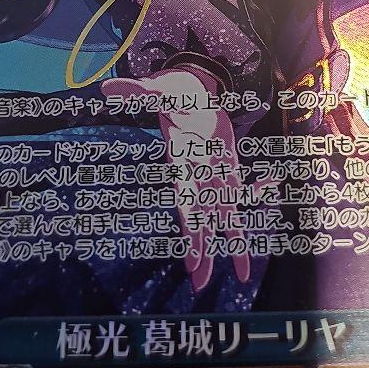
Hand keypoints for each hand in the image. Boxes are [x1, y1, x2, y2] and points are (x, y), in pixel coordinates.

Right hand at [102, 66, 248, 291]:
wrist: (187, 92)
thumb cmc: (170, 92)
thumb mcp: (156, 90)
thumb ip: (135, 90)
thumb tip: (106, 85)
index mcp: (180, 160)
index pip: (183, 194)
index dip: (187, 217)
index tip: (190, 245)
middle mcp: (196, 175)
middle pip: (199, 218)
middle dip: (200, 248)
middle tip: (199, 282)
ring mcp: (212, 175)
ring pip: (223, 217)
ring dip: (232, 245)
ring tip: (241, 274)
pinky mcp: (226, 169)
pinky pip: (241, 195)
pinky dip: (253, 203)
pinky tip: (262, 215)